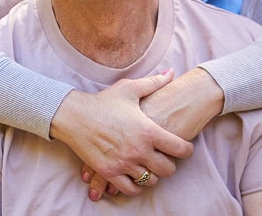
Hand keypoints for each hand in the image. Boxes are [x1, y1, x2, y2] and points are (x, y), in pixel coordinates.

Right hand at [79, 68, 222, 199]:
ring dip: (152, 174)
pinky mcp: (109, 172)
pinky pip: (130, 189)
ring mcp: (124, 163)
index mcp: (148, 131)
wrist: (74, 116)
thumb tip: (171, 72)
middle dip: (169, 164)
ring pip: (150, 180)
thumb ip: (154, 82)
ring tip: (148, 166)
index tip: (185, 148)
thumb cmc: (103, 101)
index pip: (180, 149)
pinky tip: (134, 176)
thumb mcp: (129, 89)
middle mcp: (138, 150)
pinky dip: (135, 185)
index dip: (187, 150)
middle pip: (168, 169)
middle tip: (165, 158)